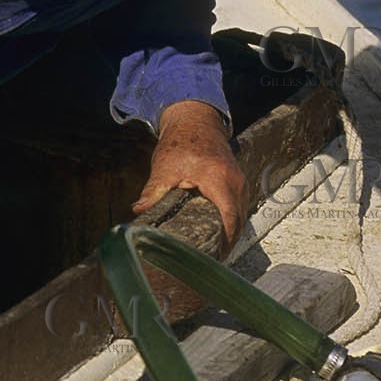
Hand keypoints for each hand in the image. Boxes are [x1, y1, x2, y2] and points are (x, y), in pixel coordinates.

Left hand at [132, 101, 248, 250]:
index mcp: (218, 179)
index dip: (226, 240)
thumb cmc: (181, 142)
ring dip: (232, 231)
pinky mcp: (238, 179)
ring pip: (242, 212)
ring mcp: (239, 179)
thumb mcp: (164, 168)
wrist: (194, 121)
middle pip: (239, 219)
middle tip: (214, 259)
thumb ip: (153, 191)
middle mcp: (234, 180)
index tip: (217, 256)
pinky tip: (221, 231)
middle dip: (229, 241)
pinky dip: (233, 219)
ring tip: (218, 250)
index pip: (230, 217)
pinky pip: (240, 204)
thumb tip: (139, 211)